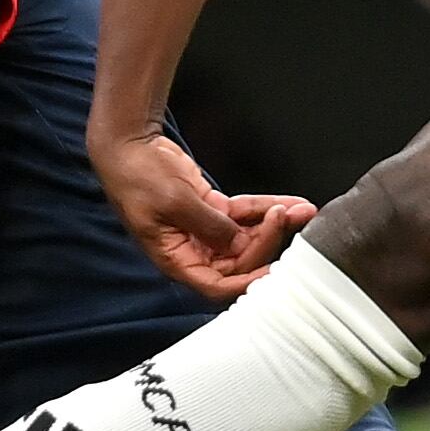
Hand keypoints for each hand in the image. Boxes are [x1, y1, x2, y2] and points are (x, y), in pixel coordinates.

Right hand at [91, 131, 311, 300]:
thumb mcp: (176, 201)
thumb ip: (211, 225)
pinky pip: (245, 214)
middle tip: (284, 219)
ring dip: (275, 224)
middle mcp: (193, 249)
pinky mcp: (213, 209)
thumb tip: (240, 244)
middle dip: (267, 243)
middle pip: (239, 260)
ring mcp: (205, 229)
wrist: (128, 145)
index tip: (274, 271)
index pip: (218, 285)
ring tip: (301, 211)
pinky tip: (289, 203)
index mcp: (177, 259)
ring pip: (247, 236)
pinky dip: (266, 208)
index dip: (247, 283)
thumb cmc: (136, 177)